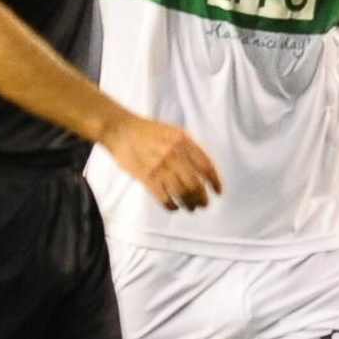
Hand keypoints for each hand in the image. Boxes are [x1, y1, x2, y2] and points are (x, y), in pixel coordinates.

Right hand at [100, 114, 222, 211]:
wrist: (121, 129)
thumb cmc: (148, 131)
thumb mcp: (173, 132)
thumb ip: (189, 147)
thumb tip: (204, 170)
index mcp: (184, 141)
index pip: (206, 166)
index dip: (215, 182)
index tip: (218, 192)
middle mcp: (174, 154)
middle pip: (196, 184)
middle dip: (202, 198)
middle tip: (204, 204)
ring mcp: (160, 166)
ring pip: (182, 193)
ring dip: (189, 204)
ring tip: (191, 208)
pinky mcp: (146, 177)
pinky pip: (164, 198)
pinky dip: (172, 206)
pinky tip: (174, 207)